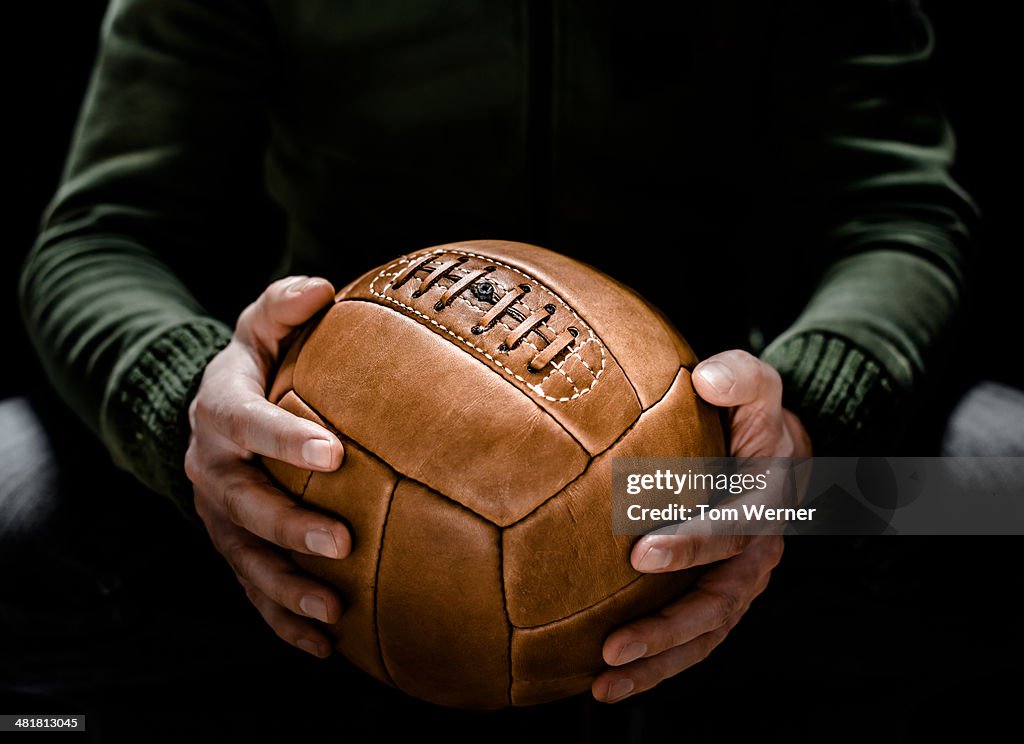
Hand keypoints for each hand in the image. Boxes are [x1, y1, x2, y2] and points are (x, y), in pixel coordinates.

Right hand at [185, 276, 347, 658]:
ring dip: (286, 589)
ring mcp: (218, 515)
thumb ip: (282, 305)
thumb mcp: (258, 329)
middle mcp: (211, 468)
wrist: (214, 415)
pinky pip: (251, 590)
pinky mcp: (231, 547)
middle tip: (341, 544)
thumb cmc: (252, 367)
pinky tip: (324, 646)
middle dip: (289, 527)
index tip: (334, 453)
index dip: (285, 438)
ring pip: (244, 559)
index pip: (247, 423)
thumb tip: (322, 286)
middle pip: (243, 504)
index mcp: (221, 411)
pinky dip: (282, 621)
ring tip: (333, 611)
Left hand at [593, 350, 809, 701]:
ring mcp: (739, 583)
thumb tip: (707, 378)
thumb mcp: (759, 385)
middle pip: (717, 604)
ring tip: (603, 685)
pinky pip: (691, 640)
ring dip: (656, 663)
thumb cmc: (753, 417)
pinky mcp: (719, 598)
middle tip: (613, 647)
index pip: (732, 530)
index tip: (640, 554)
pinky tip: (606, 683)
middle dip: (666, 629)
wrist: (778, 453)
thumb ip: (741, 376)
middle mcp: (756, 554)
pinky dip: (656, 665)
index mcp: (765, 503)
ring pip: (703, 636)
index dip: (692, 545)